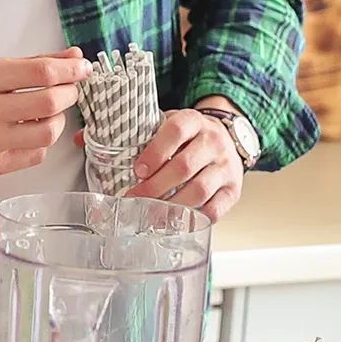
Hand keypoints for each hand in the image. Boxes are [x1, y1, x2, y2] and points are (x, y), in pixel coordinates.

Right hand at [0, 50, 90, 178]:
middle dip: (70, 93)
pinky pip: (36, 154)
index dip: (71, 70)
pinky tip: (32, 129)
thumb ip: (33, 62)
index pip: (42, 73)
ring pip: (48, 132)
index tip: (82, 68)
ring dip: (59, 119)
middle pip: (50, 103)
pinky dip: (42, 139)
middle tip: (69, 89)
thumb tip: (74, 58)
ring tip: (50, 111)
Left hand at [128, 109, 244, 218]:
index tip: (137, 170)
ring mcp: (226, 167)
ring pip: (198, 190)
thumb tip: (107, 151)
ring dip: (170, 205)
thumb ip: (150, 136)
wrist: (228, 140)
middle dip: (154, 186)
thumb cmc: (191, 137)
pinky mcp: (233, 191)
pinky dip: (193, 219)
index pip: (176, 131)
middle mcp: (214, 143)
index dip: (154, 153)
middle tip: (135, 197)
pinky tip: (175, 220)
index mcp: (195, 122)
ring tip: (151, 212)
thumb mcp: (173, 125)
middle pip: (184, 166)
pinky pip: (214, 210)